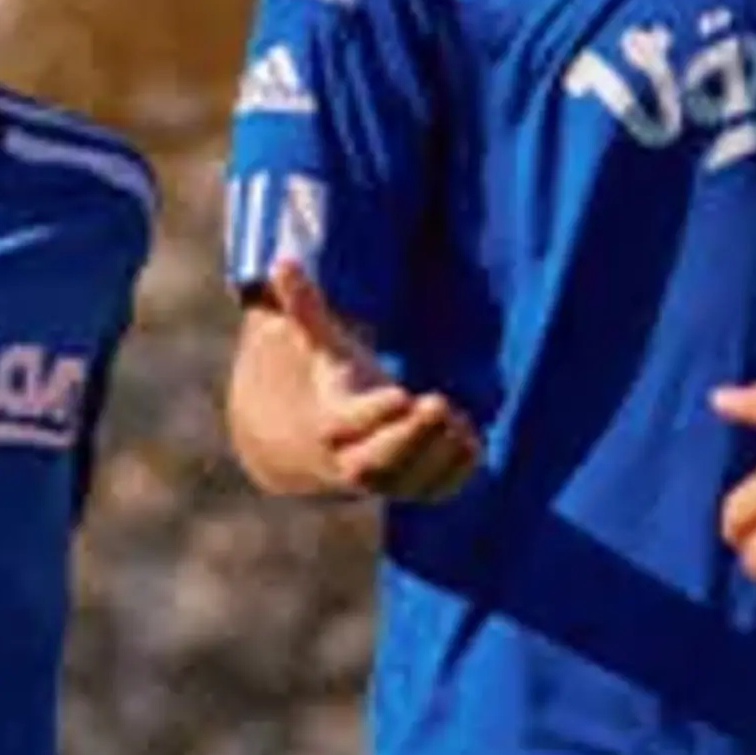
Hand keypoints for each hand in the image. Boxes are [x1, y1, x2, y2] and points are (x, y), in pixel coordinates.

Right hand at [274, 262, 481, 500]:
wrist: (323, 446)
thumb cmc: (332, 383)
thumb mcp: (322, 349)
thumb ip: (307, 310)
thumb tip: (283, 261)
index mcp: (331, 422)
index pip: (348, 424)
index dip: (375, 413)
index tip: (402, 395)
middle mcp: (351, 460)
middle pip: (376, 461)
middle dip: (411, 436)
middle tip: (440, 403)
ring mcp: (381, 482)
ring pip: (406, 482)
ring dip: (438, 454)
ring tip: (460, 420)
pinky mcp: (408, 491)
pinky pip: (432, 493)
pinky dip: (456, 474)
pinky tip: (472, 442)